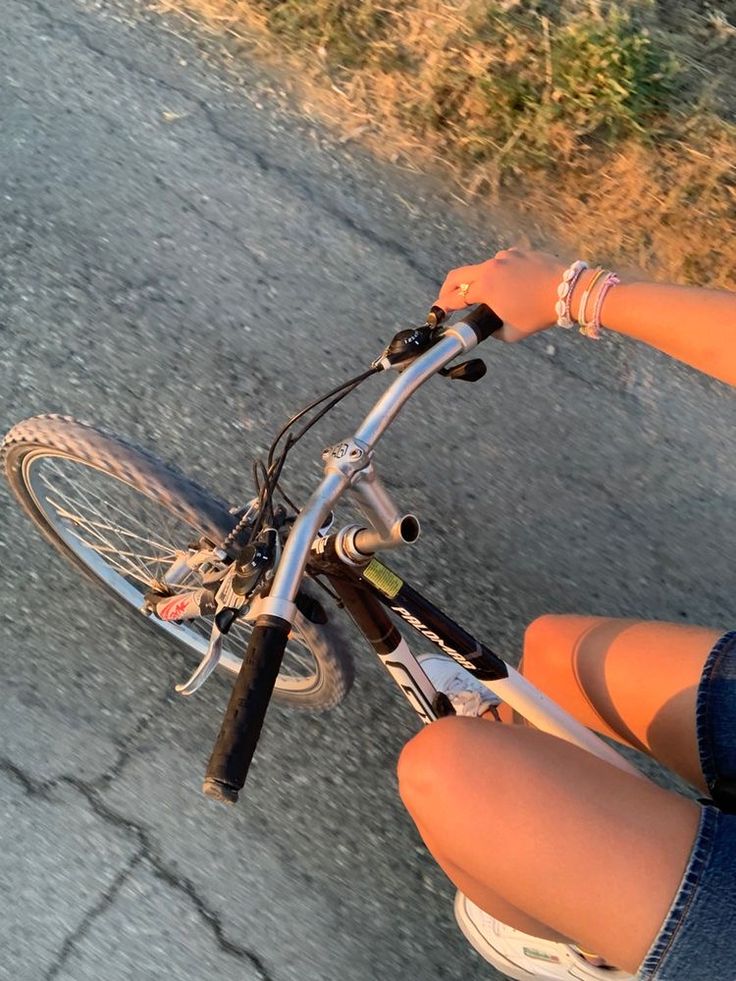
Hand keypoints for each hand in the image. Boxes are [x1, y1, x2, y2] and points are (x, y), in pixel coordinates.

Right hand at [434, 247, 567, 342]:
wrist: (569, 290)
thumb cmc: (540, 313)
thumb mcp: (512, 332)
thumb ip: (493, 331)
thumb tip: (487, 327)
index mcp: (486, 287)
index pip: (454, 298)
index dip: (441, 307)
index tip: (436, 313)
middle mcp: (491, 267)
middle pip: (457, 276)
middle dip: (447, 289)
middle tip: (445, 300)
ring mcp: (505, 256)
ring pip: (482, 270)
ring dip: (479, 282)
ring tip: (492, 298)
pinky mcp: (519, 252)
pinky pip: (501, 264)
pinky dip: (500, 275)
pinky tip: (512, 287)